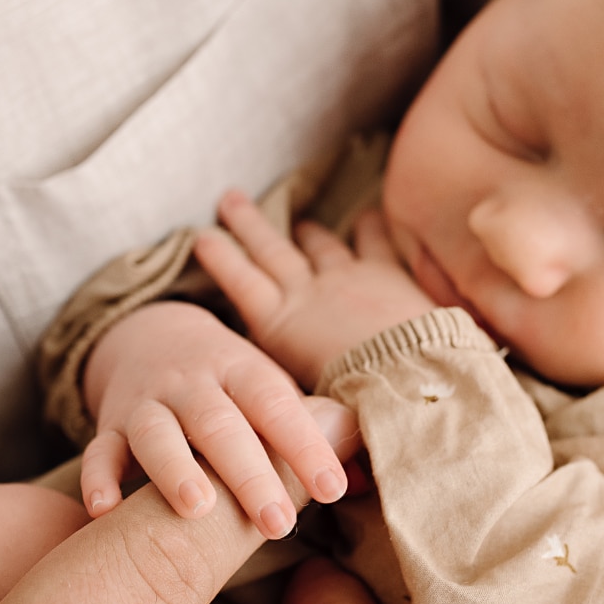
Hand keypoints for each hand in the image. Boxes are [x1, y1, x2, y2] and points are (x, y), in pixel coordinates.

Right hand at [82, 301, 348, 536]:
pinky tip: (104, 512)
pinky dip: (97, 479)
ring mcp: (147, 402)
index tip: (333, 487)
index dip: (305, 444)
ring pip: (157, 433)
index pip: (276, 405)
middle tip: (279, 523)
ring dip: (175, 470)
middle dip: (249, 473)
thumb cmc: (229, 383)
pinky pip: (99, 450)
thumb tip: (366, 478)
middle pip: (219, 425)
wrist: (150, 336)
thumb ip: (312, 430)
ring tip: (197, 510)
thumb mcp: (269, 389)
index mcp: (241, 369)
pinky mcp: (109, 424)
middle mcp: (192, 382)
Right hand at [195, 192, 436, 387]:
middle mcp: (307, 292)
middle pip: (271, 251)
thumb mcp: (304, 396)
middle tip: (230, 199)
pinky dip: (370, 228)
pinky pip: (374, 242)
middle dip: (249, 224)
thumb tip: (279, 404)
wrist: (402, 376)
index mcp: (280, 324)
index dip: (221, 259)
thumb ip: (289, 383)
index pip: (241, 283)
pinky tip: (368, 215)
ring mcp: (346, 277)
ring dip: (307, 231)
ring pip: (319, 244)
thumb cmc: (350, 398)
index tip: (201, 237)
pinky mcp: (384, 273)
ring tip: (299, 221)